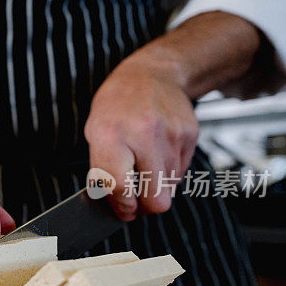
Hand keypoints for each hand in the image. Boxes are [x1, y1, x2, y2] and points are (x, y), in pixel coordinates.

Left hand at [84, 50, 198, 221]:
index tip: (124, 210)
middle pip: (156, 199)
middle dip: (145, 207)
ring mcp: (171, 135)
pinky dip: (168, 171)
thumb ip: (103, 172)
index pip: (121, 188)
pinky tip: (156, 153)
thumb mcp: (95, 133)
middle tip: (136, 201)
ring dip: (156, 186)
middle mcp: (143, 134)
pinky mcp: (190, 135)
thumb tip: (118, 206)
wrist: (151, 74)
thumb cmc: (116, 106)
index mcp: (110, 135)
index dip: (123, 207)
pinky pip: (181, 172)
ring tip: (143, 166)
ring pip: (169, 188)